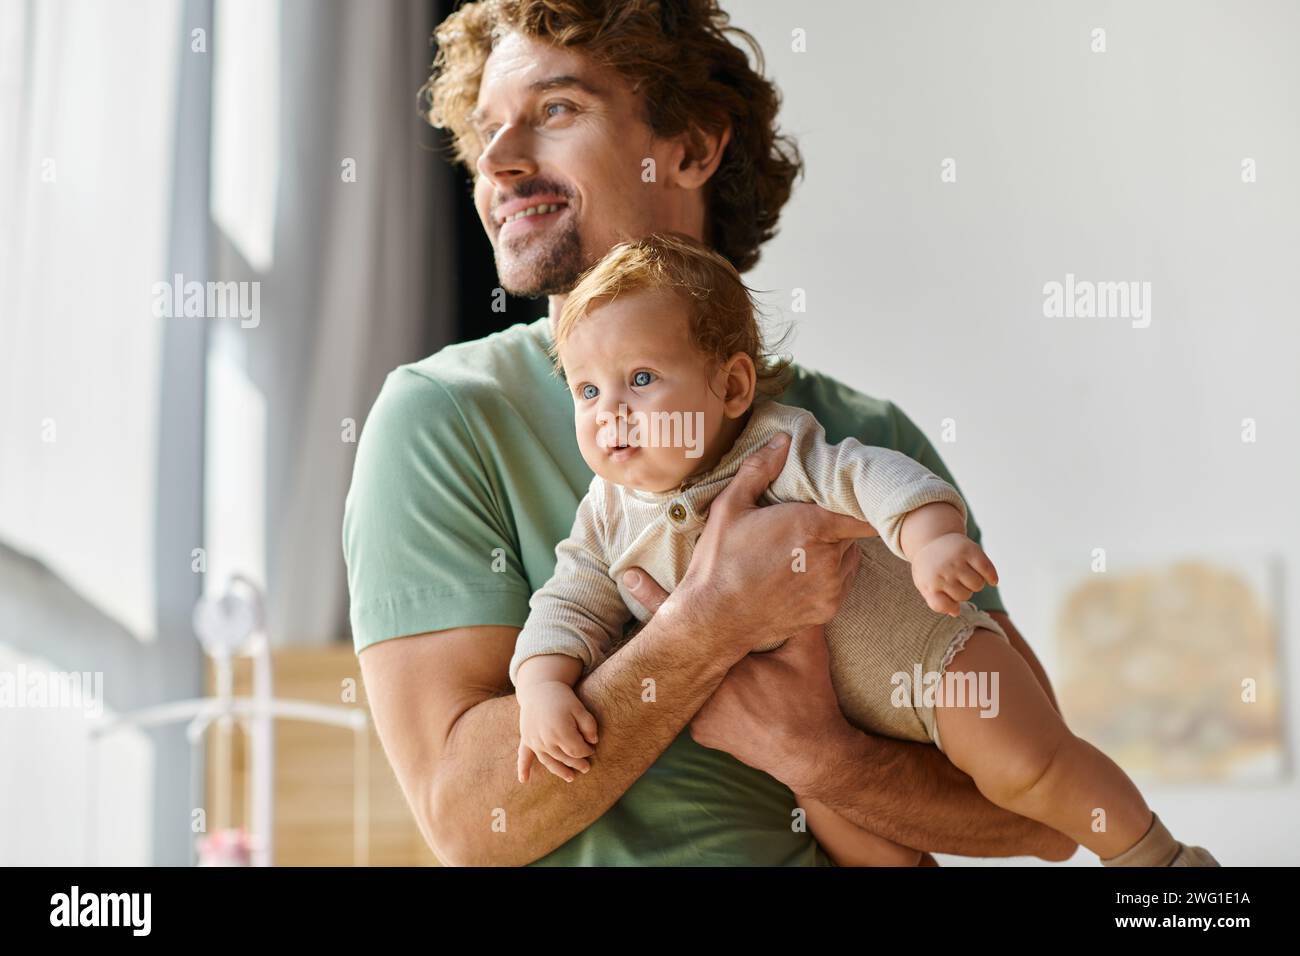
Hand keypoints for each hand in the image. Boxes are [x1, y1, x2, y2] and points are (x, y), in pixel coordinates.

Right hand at [515, 681, 599, 783]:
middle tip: (587, 767)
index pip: (577, 750)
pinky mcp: (526, 739)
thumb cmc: (562, 698)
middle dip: (577, 763)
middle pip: (564, 758)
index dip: (586, 752)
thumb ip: (589, 725)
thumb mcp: (580, 708)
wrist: (538, 688)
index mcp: (561, 731)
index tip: (592, 749)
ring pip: (549, 761)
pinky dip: (523, 768)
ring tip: (571, 778)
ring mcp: (535, 741)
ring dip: (560, 771)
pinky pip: (524, 756)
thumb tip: (593, 742)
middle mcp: (546, 739)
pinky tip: (524, 780)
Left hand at [622, 570, 849, 791]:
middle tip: (636, 587)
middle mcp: (703, 692)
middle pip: (677, 650)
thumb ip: (794, 613)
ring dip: (690, 664)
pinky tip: (728, 695)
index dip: (653, 596)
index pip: (684, 622)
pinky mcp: (699, 733)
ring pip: (687, 679)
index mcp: (727, 664)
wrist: (809, 753)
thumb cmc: (810, 698)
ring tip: (717, 665)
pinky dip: (703, 692)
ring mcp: (697, 717)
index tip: (629, 578)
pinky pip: (694, 703)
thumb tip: (793, 578)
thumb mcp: (806, 649)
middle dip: (664, 626)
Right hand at [661, 432, 877, 653]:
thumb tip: (783, 440)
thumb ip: (759, 469)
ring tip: (803, 547)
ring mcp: (830, 587)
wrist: (714, 620)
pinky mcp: (827, 610)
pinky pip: (842, 583)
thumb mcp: (730, 507)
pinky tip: (800, 571)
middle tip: (810, 521)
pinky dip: (830, 574)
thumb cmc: (720, 561)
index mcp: (810, 526)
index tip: (846, 496)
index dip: (857, 501)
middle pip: (852, 532)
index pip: (861, 510)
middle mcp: (828, 558)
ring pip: (850, 557)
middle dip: (836, 524)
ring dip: (835, 549)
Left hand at [911, 533, 998, 615]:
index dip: (950, 605)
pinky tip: (991, 580)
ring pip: (977, 585)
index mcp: (929, 583)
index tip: (948, 597)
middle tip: (957, 581)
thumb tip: (956, 613)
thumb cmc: (930, 568)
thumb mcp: (925, 585)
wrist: (931, 539)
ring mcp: (956, 561)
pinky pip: (987, 570)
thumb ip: (937, 602)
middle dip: (963, 591)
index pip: (944, 606)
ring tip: (968, 576)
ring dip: (976, 583)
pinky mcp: (970, 550)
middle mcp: (942, 572)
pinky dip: (992, 577)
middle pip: (965, 596)